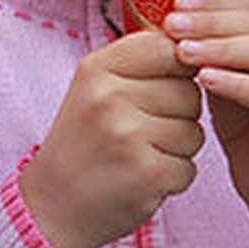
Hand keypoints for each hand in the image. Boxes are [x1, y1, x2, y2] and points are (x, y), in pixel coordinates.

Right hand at [20, 30, 203, 247]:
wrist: (53, 204)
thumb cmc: (84, 142)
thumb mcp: (95, 89)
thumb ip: (139, 64)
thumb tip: (195, 43)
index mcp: (97, 68)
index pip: (168, 46)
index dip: (179, 67)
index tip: (161, 88)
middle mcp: (109, 96)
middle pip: (189, 91)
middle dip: (178, 114)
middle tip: (139, 130)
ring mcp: (127, 135)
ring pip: (195, 131)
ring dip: (177, 148)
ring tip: (138, 154)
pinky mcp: (146, 173)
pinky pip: (190, 167)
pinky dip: (173, 178)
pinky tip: (140, 178)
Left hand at [165, 0, 248, 247]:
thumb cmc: (245, 124)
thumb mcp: (225, 75)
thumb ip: (210, 47)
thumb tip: (170, 14)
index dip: (218, 2)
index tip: (177, 3)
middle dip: (213, 20)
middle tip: (172, 23)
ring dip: (222, 47)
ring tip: (181, 50)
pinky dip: (237, 83)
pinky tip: (204, 78)